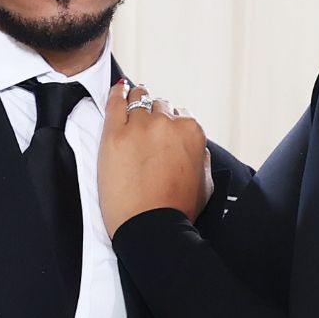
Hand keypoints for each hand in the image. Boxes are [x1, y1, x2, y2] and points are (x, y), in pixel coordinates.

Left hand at [99, 82, 212, 235]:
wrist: (150, 227)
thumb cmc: (177, 210)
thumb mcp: (205, 183)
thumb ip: (201, 156)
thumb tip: (194, 146)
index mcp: (191, 131)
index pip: (181, 115)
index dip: (171, 124)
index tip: (164, 131)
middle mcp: (167, 123)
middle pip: (159, 105)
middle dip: (154, 115)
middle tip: (147, 127)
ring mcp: (138, 127)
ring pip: (138, 99)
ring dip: (136, 100)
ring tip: (131, 100)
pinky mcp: (113, 135)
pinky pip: (114, 103)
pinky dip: (116, 94)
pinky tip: (117, 89)